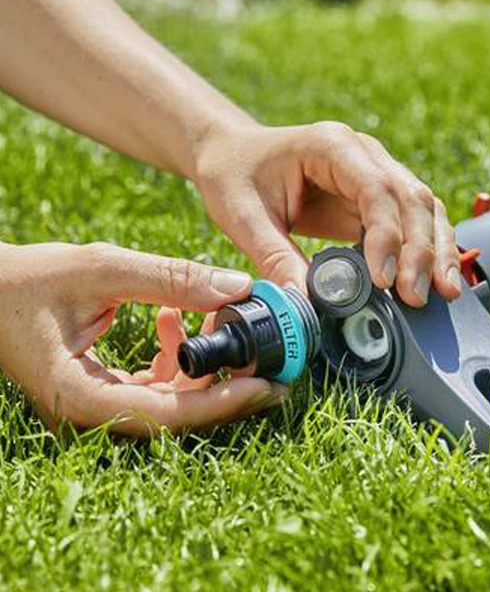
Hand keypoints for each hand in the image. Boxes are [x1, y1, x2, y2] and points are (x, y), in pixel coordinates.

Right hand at [0, 242, 285, 435]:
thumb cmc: (26, 281)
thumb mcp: (102, 269)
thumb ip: (171, 279)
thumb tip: (237, 288)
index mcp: (80, 397)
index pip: (168, 415)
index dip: (224, 402)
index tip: (268, 386)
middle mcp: (90, 412)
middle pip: (178, 413)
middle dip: (227, 385)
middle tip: (269, 359)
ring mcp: (97, 403)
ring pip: (170, 398)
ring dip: (200, 363)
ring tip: (213, 319)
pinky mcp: (103, 388)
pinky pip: (154, 383)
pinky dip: (175, 356)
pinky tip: (174, 319)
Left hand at [194, 121, 460, 306]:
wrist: (235, 157)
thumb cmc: (234, 175)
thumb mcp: (242, 215)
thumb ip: (273, 256)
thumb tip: (304, 303)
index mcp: (330, 146)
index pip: (374, 188)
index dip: (386, 234)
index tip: (382, 279)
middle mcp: (362, 154)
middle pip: (410, 198)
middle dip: (420, 250)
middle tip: (416, 297)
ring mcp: (374, 174)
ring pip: (423, 208)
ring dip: (436, 250)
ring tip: (443, 292)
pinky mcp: (373, 200)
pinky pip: (411, 222)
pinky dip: (426, 250)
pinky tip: (433, 279)